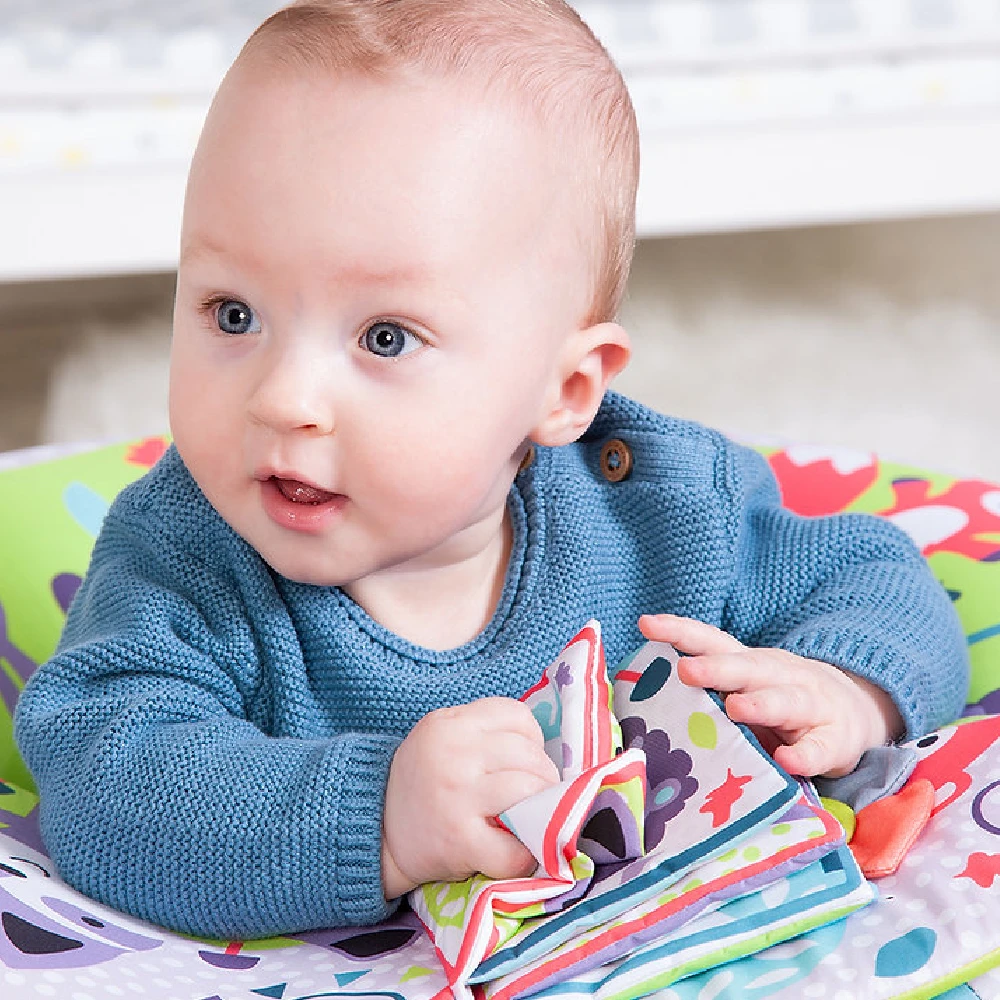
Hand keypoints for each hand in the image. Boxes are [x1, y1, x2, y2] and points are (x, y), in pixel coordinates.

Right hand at [381, 697, 559, 898]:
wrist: (378, 833)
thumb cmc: (422, 782)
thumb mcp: (441, 737)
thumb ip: (483, 733)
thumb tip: (545, 747)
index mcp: (449, 723)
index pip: (517, 716)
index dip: (531, 738)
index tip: (523, 760)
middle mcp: (453, 754)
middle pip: (529, 755)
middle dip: (542, 777)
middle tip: (533, 795)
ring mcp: (457, 797)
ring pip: (530, 791)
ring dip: (540, 810)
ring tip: (527, 818)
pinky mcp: (460, 841)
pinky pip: (515, 848)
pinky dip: (525, 854)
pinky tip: (514, 849)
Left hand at [638, 614, 903, 778]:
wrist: (853, 713)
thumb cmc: (778, 705)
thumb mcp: (745, 690)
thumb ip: (705, 695)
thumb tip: (643, 702)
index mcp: (749, 663)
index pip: (711, 641)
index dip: (679, 631)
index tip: (646, 623)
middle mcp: (779, 675)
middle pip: (746, 667)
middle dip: (716, 668)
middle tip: (686, 670)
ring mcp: (811, 705)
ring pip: (786, 701)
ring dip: (760, 703)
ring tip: (735, 708)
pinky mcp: (834, 741)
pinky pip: (819, 748)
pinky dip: (804, 755)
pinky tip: (787, 760)